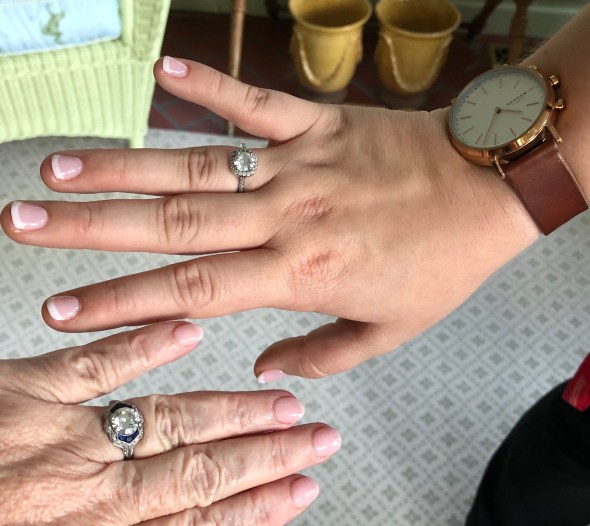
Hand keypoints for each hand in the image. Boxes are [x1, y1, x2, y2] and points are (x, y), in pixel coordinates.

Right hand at [0, 58, 539, 379]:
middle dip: (91, 226)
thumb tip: (266, 368)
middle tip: (24, 220)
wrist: (489, 189)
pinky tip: (163, 71)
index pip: (189, 291)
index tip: (64, 309)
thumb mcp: (390, 331)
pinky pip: (257, 103)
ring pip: (196, 162)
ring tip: (62, 166)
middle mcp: (284, 215)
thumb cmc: (441, 262)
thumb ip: (322, 354)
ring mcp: (297, 163)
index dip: (120, 302)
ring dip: (124, 163)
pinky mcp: (317, 123)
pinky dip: (212, 85)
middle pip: (171, 222)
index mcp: (298, 271)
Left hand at [0, 321, 337, 524]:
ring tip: (282, 403)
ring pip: (165, 423)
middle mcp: (81, 493)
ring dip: (231, 413)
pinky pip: (91, 368)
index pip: (197, 523)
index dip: (258, 508)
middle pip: (199, 471)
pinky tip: (186, 331)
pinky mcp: (21, 392)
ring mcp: (56, 437)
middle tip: (317, 441)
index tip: (302, 491)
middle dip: (267, 458)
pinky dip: (141, 347)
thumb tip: (182, 524)